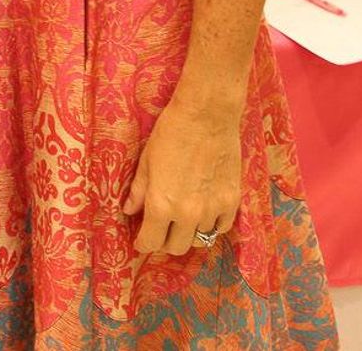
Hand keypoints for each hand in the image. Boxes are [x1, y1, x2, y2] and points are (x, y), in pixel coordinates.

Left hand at [122, 96, 241, 255]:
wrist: (207, 114)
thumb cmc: (171, 132)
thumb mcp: (147, 160)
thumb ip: (138, 190)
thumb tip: (129, 210)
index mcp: (162, 204)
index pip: (151, 242)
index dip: (143, 244)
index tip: (142, 240)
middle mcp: (187, 214)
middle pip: (176, 247)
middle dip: (165, 242)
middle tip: (161, 229)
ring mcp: (212, 209)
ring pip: (200, 240)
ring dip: (189, 233)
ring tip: (183, 218)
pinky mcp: (232, 201)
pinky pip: (221, 228)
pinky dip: (212, 225)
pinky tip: (205, 212)